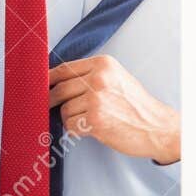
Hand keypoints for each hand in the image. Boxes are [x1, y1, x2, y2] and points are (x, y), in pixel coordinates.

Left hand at [48, 55, 179, 163]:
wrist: (157, 127)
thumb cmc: (136, 106)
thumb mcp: (116, 78)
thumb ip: (90, 76)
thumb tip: (55, 81)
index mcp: (103, 64)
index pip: (64, 69)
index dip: (48, 79)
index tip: (39, 86)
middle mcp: (99, 78)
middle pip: (59, 89)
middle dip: (51, 101)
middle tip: (48, 108)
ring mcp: (97, 99)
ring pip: (64, 110)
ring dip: (71, 119)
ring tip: (90, 121)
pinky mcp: (95, 120)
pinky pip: (70, 125)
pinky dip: (76, 130)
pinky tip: (92, 129)